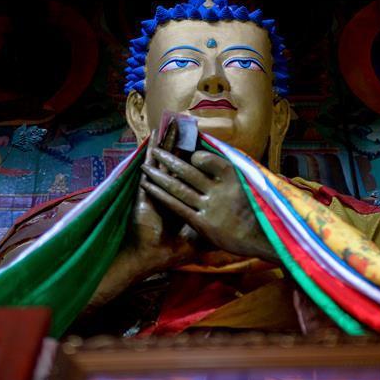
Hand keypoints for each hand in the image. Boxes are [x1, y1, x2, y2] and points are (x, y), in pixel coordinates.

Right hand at [84, 132, 198, 311]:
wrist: (151, 256)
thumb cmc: (172, 250)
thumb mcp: (200, 239)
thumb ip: (213, 231)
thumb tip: (233, 229)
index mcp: (183, 201)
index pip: (190, 176)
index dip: (195, 161)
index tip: (201, 146)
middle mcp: (170, 191)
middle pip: (178, 162)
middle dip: (182, 145)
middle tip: (185, 126)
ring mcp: (156, 188)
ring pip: (165, 159)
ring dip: (169, 142)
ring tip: (172, 123)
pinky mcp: (146, 188)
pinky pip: (150, 165)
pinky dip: (151, 150)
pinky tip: (154, 135)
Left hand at [140, 146, 278, 262]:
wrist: (260, 239)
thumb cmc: (255, 212)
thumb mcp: (248, 186)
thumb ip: (231, 174)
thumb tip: (216, 158)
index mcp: (233, 178)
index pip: (209, 159)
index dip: (196, 154)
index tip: (188, 151)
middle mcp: (220, 190)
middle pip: (188, 171)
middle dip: (169, 159)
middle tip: (155, 151)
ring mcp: (209, 206)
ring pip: (179, 187)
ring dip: (160, 176)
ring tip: (146, 166)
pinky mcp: (201, 222)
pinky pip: (177, 206)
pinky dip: (161, 195)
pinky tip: (149, 188)